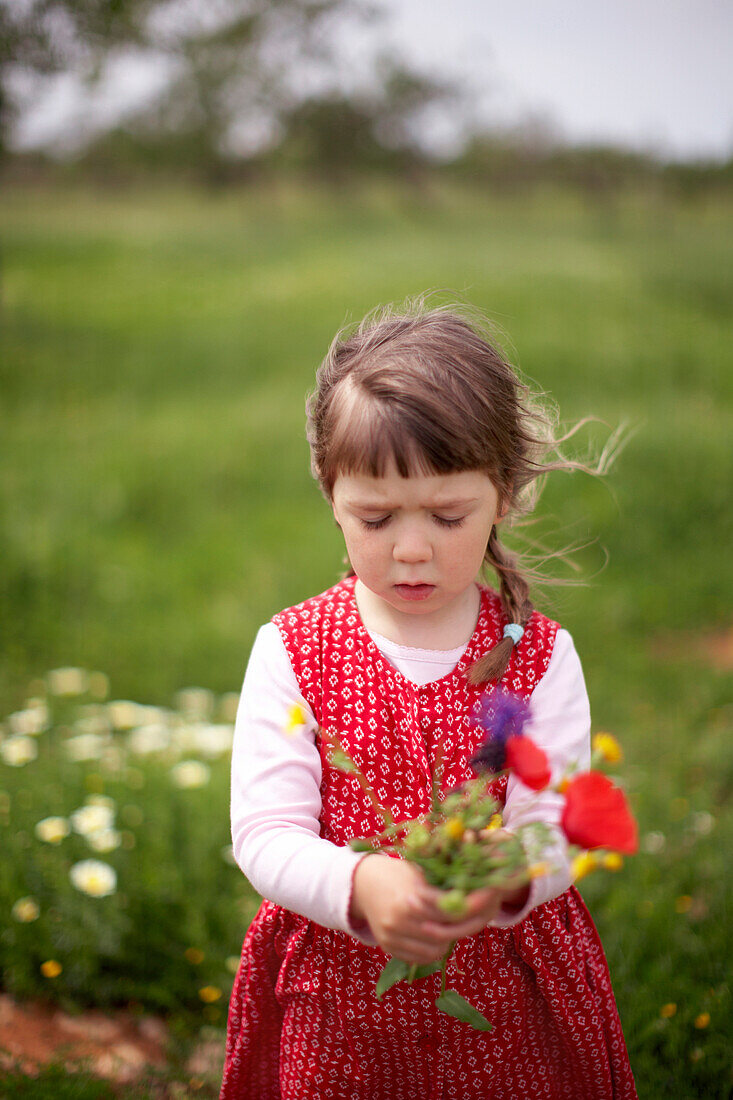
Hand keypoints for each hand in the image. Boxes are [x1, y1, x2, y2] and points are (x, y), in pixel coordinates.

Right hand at [350, 854, 526, 964]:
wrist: (362, 884)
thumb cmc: (398, 872)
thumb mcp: (421, 870)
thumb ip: (445, 882)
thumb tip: (480, 885)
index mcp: (410, 897)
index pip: (450, 908)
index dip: (472, 904)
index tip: (489, 897)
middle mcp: (399, 920)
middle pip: (445, 932)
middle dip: (465, 923)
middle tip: (479, 914)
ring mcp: (393, 936)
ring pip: (436, 948)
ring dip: (450, 937)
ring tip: (455, 922)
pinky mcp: (389, 947)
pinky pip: (422, 957)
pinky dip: (435, 947)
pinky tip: (438, 932)